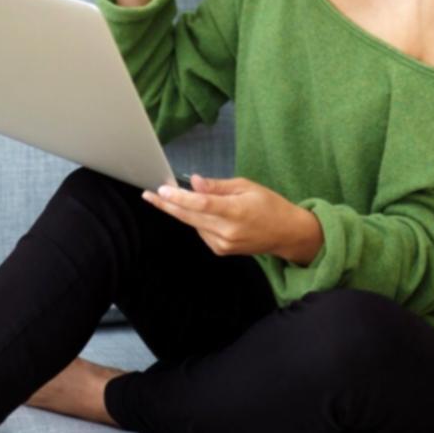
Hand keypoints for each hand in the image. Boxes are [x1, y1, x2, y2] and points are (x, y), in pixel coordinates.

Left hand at [141, 174, 321, 263]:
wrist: (285, 233)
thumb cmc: (269, 204)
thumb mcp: (246, 186)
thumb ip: (217, 186)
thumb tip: (193, 181)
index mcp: (235, 211)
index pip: (201, 204)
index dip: (179, 197)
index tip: (161, 190)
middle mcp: (227, 231)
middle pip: (189, 217)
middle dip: (167, 205)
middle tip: (148, 195)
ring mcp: (223, 244)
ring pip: (193, 225)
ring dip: (183, 211)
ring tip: (177, 197)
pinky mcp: (221, 251)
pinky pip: (201, 232)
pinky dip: (197, 221)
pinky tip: (205, 214)